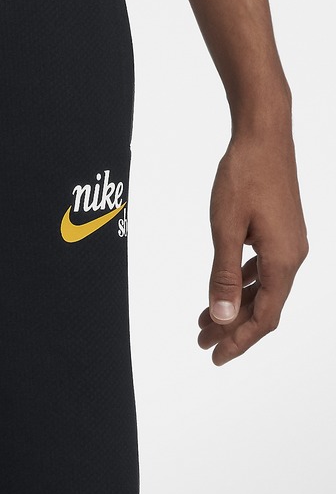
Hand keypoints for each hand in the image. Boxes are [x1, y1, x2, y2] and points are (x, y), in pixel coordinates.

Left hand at [198, 127, 307, 364]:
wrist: (263, 136)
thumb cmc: (243, 178)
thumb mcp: (225, 230)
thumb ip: (224, 275)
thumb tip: (222, 317)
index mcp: (284, 261)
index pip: (264, 317)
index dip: (239, 341)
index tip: (214, 357)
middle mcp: (292, 256)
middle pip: (264, 307)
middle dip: (232, 329)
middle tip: (201, 344)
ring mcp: (289, 244)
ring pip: (262, 289)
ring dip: (234, 306)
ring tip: (203, 321)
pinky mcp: (280, 232)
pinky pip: (263, 269)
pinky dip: (242, 284)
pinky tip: (224, 289)